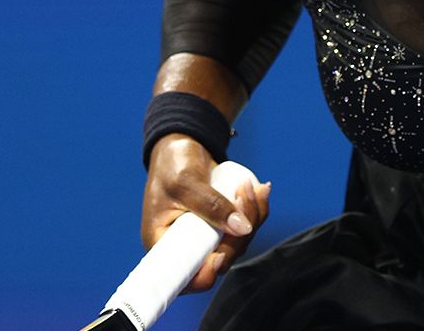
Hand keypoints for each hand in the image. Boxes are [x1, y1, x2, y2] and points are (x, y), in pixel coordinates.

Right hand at [140, 133, 271, 291]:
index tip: (221, 254)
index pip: (186, 277)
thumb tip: (243, 228)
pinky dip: (256, 211)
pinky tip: (259, 190)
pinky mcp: (222, 226)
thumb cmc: (173, 163)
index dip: (206, 273)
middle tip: (244, 197)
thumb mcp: (186, 182)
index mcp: (163, 244)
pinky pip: (246, 228)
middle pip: (221, 260)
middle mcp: (186, 247)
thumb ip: (211, 205)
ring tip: (250, 186)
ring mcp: (207, 238)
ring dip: (253, 216)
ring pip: (238, 243)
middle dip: (239, 233)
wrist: (184, 145)